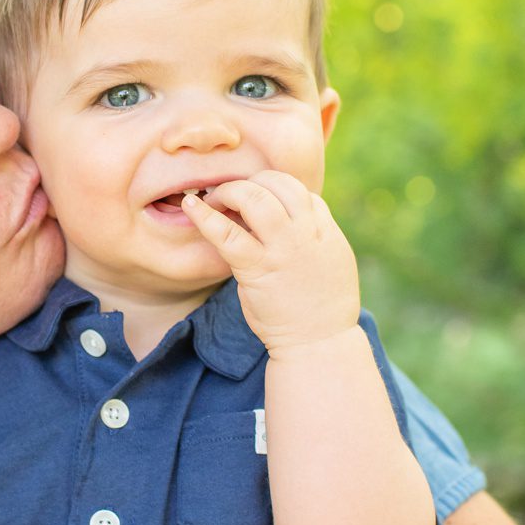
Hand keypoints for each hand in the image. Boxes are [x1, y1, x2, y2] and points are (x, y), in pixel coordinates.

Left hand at [181, 169, 359, 354]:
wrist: (319, 343)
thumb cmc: (323, 307)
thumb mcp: (334, 261)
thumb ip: (314, 236)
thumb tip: (290, 218)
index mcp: (326, 231)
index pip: (301, 192)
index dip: (276, 190)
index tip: (259, 201)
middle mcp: (306, 234)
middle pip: (279, 183)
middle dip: (252, 182)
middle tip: (233, 196)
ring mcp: (282, 250)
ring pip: (255, 197)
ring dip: (231, 191)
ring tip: (216, 199)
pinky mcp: (257, 269)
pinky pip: (227, 234)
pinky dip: (205, 216)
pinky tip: (191, 205)